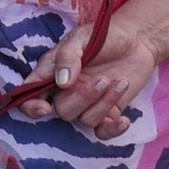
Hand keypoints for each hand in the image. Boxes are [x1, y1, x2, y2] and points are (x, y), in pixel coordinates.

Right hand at [19, 12, 162, 135]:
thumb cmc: (105, 35)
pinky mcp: (108, 113)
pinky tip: (124, 119)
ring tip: (119, 82)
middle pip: (63, 111)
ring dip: (104, 104)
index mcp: (52, 72)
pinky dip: (113, 130)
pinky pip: (103, 132)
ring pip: (86, 120)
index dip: (31, 106)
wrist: (138, 41)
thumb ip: (68, 56)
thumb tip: (62, 83)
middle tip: (103, 79)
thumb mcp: (83, 37)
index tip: (46, 108)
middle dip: (83, 98)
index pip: (30, 95)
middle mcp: (66, 92)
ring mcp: (88, 104)